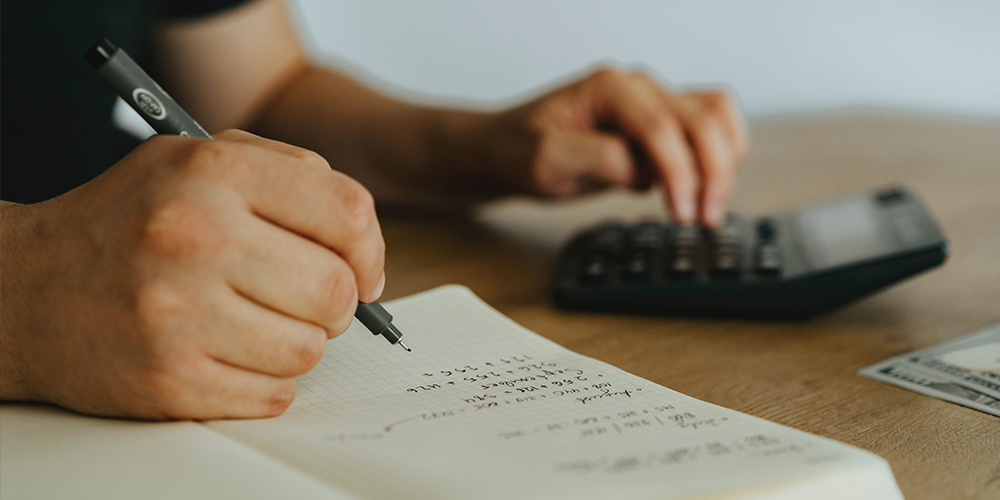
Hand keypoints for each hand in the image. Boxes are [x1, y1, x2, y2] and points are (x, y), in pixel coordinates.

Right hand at [0, 130, 384, 419]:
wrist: (24, 289)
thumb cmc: (129, 221)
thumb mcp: (198, 160)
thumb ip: (288, 175)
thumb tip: (361, 239)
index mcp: (213, 174)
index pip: (346, 213)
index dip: (370, 249)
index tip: (364, 270)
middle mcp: (195, 238)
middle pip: (335, 290)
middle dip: (337, 303)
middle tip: (309, 301)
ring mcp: (177, 315)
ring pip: (309, 349)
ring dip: (298, 343)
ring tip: (258, 325)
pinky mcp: (166, 380)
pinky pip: (272, 395)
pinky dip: (266, 381)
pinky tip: (232, 355)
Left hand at [483, 67, 747, 226]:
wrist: (507, 148)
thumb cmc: (520, 150)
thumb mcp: (548, 161)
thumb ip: (600, 160)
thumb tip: (646, 172)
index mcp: (609, 88)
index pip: (661, 127)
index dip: (679, 172)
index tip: (682, 213)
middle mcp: (638, 88)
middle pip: (702, 119)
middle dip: (713, 172)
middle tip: (705, 219)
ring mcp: (653, 101)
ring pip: (716, 117)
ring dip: (725, 162)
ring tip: (709, 207)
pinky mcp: (661, 122)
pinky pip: (710, 126)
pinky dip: (720, 155)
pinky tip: (704, 189)